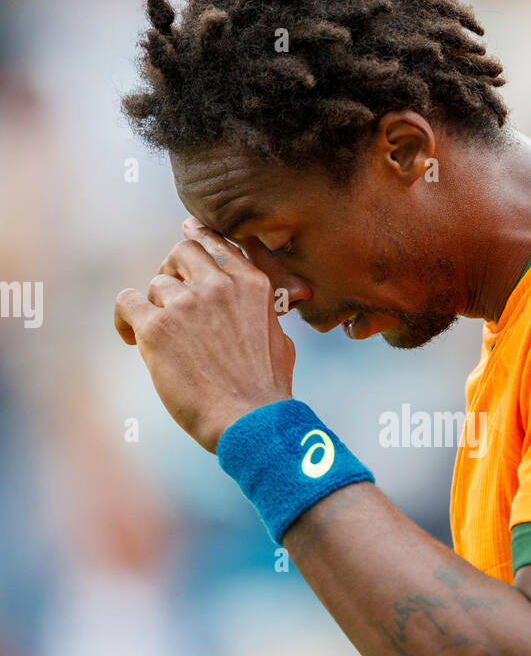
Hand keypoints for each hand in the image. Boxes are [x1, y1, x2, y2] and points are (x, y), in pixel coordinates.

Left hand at [115, 219, 296, 452]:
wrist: (249, 420)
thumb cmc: (267, 390)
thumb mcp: (280, 339)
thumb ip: (263, 313)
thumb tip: (258, 309)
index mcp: (251, 285)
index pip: (218, 244)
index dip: (199, 238)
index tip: (188, 234)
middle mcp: (218, 286)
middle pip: (182, 252)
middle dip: (174, 269)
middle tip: (170, 297)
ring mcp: (185, 304)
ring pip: (156, 284)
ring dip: (156, 306)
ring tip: (160, 336)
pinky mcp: (156, 328)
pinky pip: (127, 302)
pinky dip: (125, 317)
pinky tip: (129, 336)